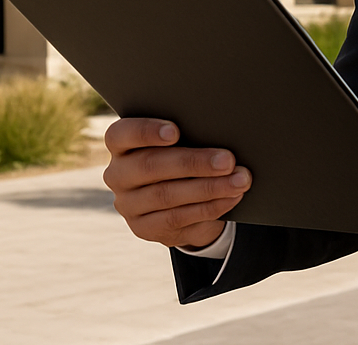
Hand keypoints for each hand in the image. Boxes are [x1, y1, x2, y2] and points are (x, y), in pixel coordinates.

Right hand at [102, 117, 251, 248]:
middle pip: (151, 166)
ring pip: (167, 195)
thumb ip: (188, 134)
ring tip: (239, 180)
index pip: (122, 134)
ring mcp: (128, 204)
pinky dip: (210, 207)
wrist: (177, 197)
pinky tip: (232, 198)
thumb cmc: (181, 154)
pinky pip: (178, 218)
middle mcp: (118, 174)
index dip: (146, 131)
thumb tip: (220, 129)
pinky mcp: (144, 228)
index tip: (175, 131)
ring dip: (209, 188)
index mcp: (120, 144)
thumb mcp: (180, 141)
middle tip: (228, 160)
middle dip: (194, 163)